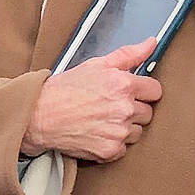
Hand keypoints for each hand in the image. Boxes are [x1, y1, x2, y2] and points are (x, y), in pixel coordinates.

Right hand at [21, 41, 159, 161]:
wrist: (39, 116)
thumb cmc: (63, 90)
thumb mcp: (95, 65)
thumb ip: (128, 55)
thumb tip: (151, 43)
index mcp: (123, 85)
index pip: (155, 91)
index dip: (143, 91)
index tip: (131, 94)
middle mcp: (124, 108)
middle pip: (147, 113)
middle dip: (133, 110)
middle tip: (110, 107)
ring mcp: (118, 131)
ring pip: (137, 132)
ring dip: (124, 128)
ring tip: (102, 121)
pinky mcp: (110, 150)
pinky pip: (123, 149)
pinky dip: (112, 144)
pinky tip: (97, 134)